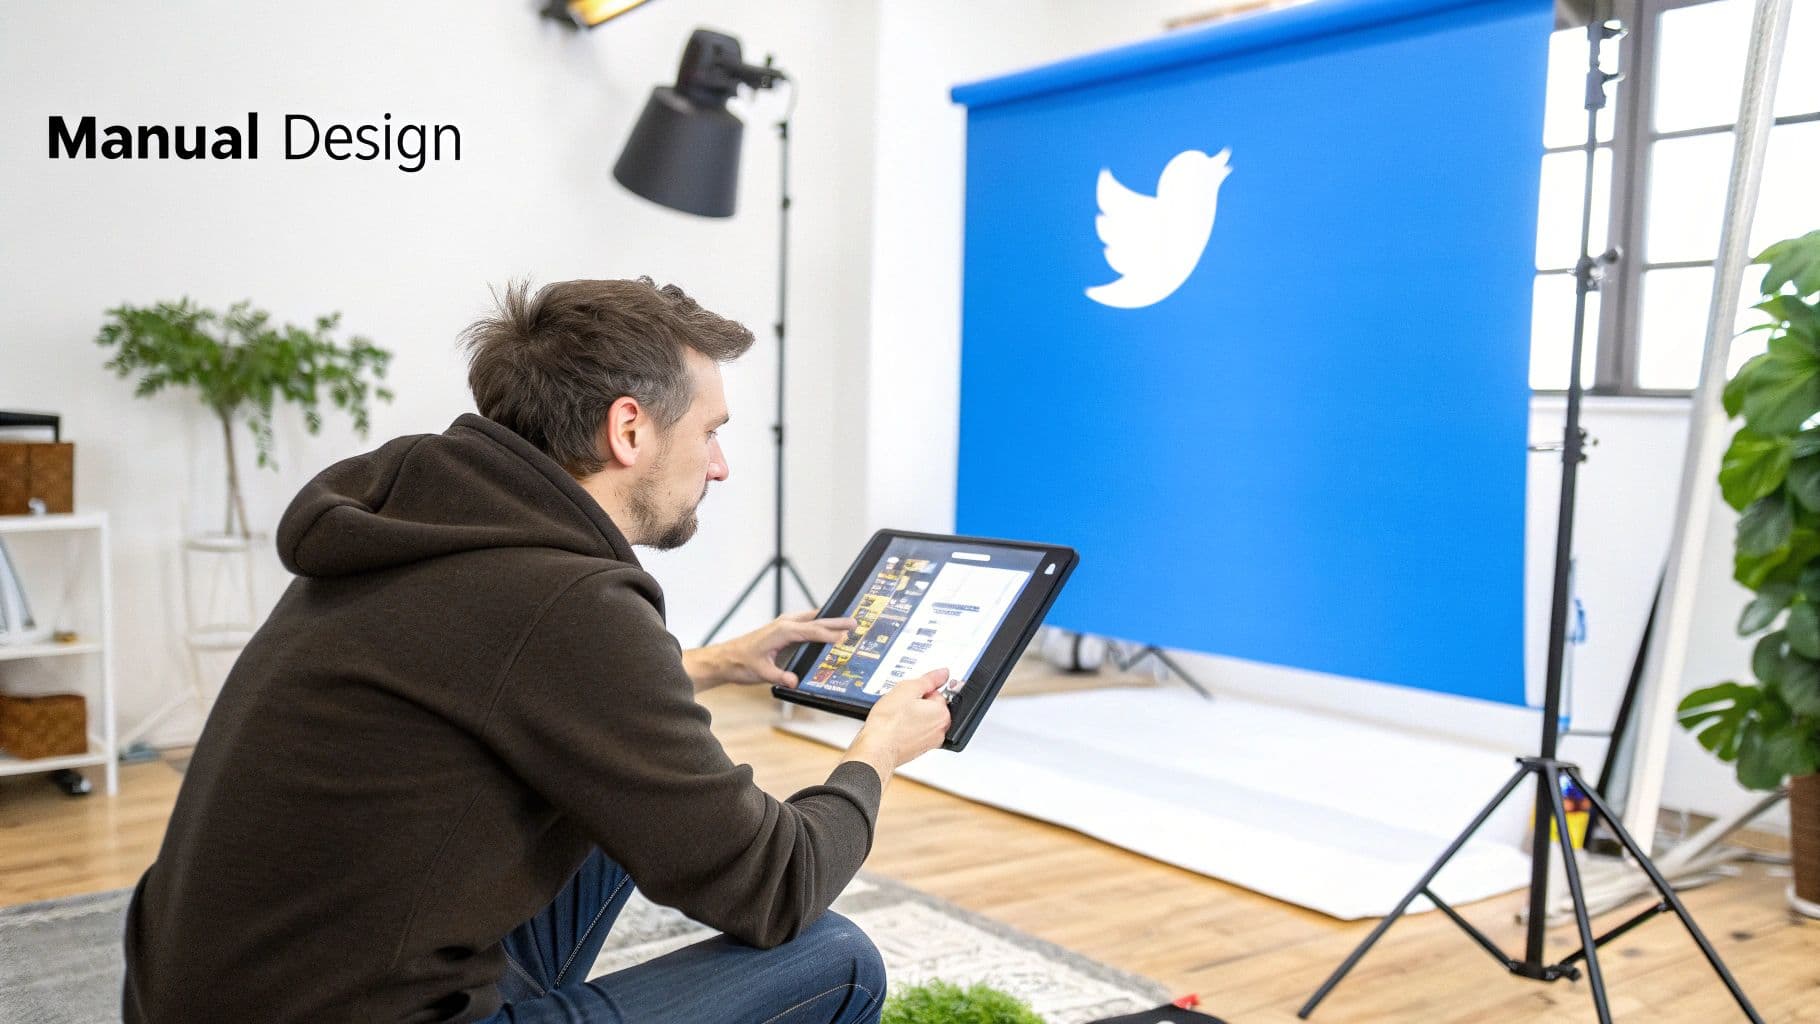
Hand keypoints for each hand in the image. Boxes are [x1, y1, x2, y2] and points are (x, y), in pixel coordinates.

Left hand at [704, 610, 857, 689]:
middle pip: (816, 620)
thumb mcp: (761, 673)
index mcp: (782, 632)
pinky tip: (826, 628)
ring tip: (846, 622)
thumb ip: (780, 677)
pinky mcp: (782, 629)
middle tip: (855, 622)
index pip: (812, 631)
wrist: (725, 658)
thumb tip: (795, 682)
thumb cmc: (741, 663)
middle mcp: (784, 624)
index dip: (830, 634)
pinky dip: (818, 624)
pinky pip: (805, 623)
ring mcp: (783, 624)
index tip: (846, 636)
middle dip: (836, 621)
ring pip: (811, 619)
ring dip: (828, 620)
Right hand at [850, 668, 952, 770]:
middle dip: (917, 704)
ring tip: (896, 717)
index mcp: (942, 714)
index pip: (936, 692)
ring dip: (912, 716)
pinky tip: (895, 727)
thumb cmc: (888, 723)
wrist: (876, 748)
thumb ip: (929, 679)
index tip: (908, 695)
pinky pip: (916, 733)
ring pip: (923, 720)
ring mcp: (930, 742)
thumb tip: (943, 673)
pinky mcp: (919, 750)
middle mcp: (941, 730)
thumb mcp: (907, 689)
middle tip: (900, 705)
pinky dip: (907, 729)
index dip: (919, 691)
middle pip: (931, 707)